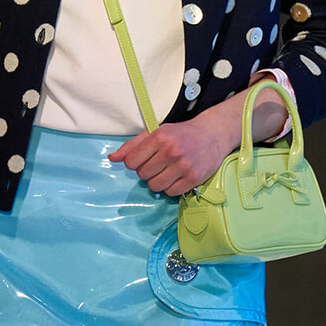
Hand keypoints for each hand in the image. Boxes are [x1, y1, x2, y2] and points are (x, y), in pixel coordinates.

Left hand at [108, 98, 243, 194]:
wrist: (212, 135)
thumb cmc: (181, 134)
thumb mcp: (156, 132)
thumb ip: (132, 145)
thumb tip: (113, 158)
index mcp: (159, 137)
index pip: (131, 162)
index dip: (134, 163)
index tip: (144, 159)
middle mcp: (171, 151)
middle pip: (142, 175)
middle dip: (147, 171)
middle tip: (159, 163)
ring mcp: (184, 166)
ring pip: (155, 186)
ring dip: (158, 181)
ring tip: (168, 171)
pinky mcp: (194, 178)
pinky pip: (171, 193)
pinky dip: (171, 187)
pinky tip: (178, 176)